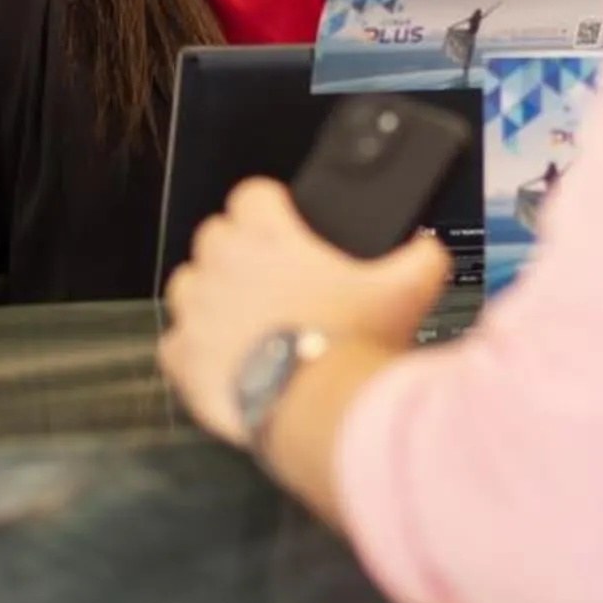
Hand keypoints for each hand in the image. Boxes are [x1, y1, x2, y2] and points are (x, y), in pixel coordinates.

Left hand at [159, 180, 448, 445]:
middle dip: (238, 249)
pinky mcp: (182, 357)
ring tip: (245, 319)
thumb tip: (426, 250)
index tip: (284, 223)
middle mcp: (222, 265)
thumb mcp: (406, 291)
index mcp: (268, 238)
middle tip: (271, 277)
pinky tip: (226, 361)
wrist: (317, 409)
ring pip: (187, 283)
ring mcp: (196, 311)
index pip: (252, 194)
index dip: (269, 206)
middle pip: (215, 235)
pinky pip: (175, 342)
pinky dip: (195, 349)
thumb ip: (419, 258)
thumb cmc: (352, 346)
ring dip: (211, 294)